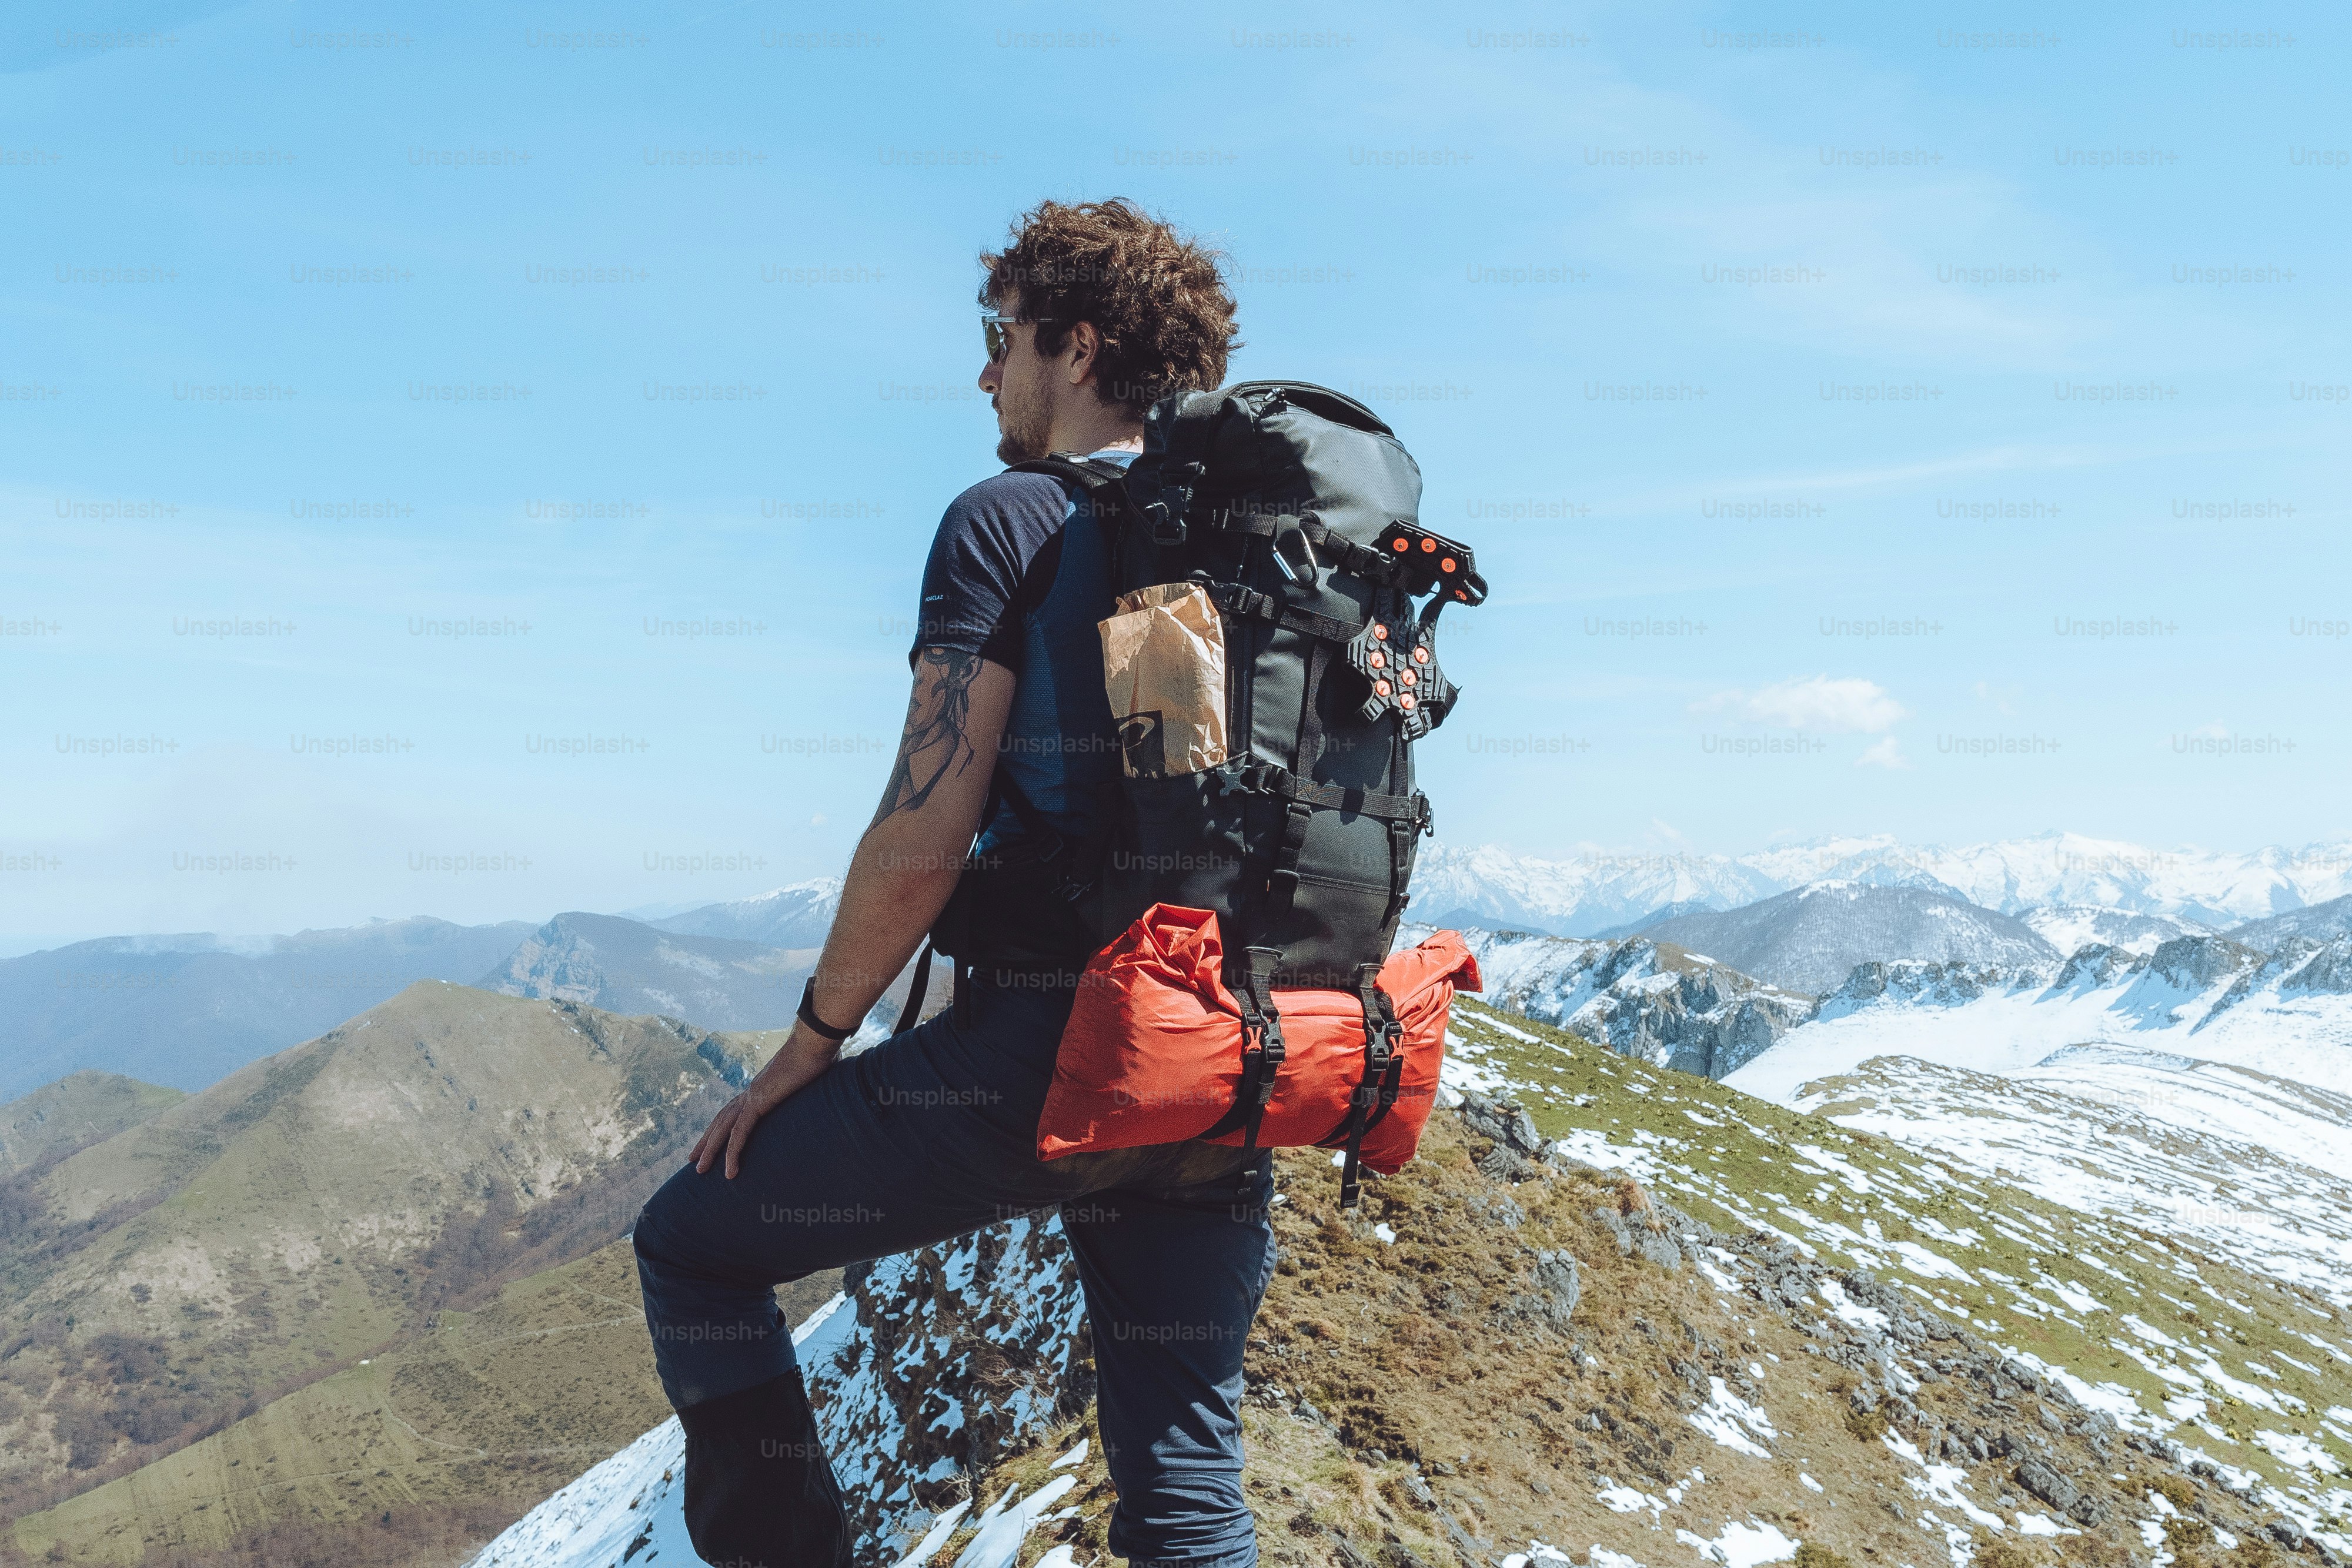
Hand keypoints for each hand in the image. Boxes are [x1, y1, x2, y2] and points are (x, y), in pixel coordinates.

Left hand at [689, 1024, 840, 1179]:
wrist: (816, 1041)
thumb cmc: (821, 1054)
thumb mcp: (818, 1079)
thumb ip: (816, 1090)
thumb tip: (835, 1092)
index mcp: (763, 1086)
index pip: (735, 1110)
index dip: (723, 1126)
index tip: (713, 1139)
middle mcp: (753, 1092)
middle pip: (722, 1120)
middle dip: (706, 1140)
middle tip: (694, 1159)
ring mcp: (753, 1096)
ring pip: (723, 1130)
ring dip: (710, 1150)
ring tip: (699, 1171)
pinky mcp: (758, 1102)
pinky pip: (740, 1134)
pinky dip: (732, 1154)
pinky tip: (730, 1174)